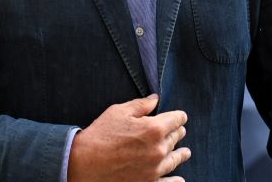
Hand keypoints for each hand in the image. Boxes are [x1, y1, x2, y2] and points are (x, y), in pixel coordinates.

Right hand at [68, 94, 189, 181]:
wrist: (85, 163)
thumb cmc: (100, 135)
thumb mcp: (118, 112)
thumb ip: (140, 105)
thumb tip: (155, 99)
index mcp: (154, 129)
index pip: (176, 120)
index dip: (179, 116)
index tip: (181, 116)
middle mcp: (159, 150)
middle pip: (176, 138)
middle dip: (177, 132)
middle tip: (179, 131)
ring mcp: (155, 169)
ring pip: (175, 159)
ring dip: (181, 154)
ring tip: (186, 153)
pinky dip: (176, 180)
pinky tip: (180, 179)